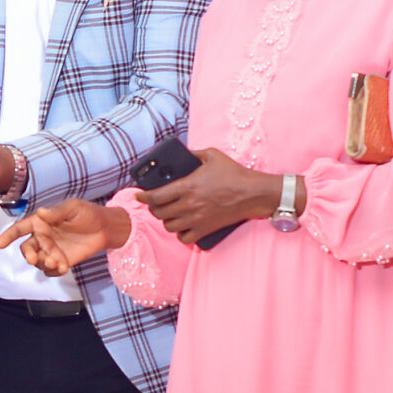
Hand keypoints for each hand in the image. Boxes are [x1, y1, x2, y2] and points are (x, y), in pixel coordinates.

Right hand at [0, 200, 129, 275]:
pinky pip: (50, 270)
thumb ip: (56, 212)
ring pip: (38, 261)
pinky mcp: (61, 261)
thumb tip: (42, 213)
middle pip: (27, 248)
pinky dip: (54, 271)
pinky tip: (63, 267)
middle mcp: (43, 237)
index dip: (9, 235)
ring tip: (57, 262)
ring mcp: (51, 251)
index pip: (21, 228)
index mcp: (41, 222)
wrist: (105, 229)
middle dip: (27, 255)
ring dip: (43, 263)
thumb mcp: (73, 208)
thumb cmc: (87, 213)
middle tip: (34, 259)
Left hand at [139, 148, 278, 245]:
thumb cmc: (234, 174)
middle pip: (159, 213)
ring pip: (169, 227)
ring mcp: (197, 219)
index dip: (143, 197)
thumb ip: (193, 154)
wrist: (253, 194)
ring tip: (169, 214)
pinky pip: (184, 238)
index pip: (156, 196)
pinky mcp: (206, 229)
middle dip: (154, 208)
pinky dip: (180, 234)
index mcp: (187, 186)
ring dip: (166, 221)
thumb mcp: (212, 155)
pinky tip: (182, 226)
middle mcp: (189, 205)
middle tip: (156, 204)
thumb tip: (183, 154)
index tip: (139, 196)